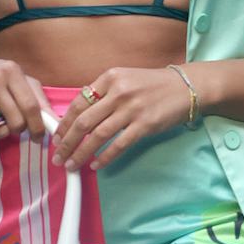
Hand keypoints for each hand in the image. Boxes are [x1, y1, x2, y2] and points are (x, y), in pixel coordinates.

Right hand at [0, 52, 47, 138]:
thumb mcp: (17, 78)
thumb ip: (37, 97)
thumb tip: (53, 121)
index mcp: (10, 71)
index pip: (31, 106)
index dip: (38, 126)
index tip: (39, 137)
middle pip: (17, 121)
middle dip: (20, 129)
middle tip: (16, 126)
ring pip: (0, 131)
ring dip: (3, 132)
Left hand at [52, 66, 191, 171]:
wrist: (186, 87)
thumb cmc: (154, 85)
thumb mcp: (125, 78)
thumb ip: (104, 92)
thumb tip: (79, 113)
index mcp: (110, 77)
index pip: (79, 103)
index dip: (64, 124)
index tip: (57, 138)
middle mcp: (118, 92)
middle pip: (84, 121)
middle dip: (66, 142)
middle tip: (58, 157)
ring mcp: (132, 109)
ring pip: (98, 135)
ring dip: (81, 153)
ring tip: (72, 165)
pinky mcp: (145, 125)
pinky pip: (119, 144)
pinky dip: (105, 157)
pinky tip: (96, 165)